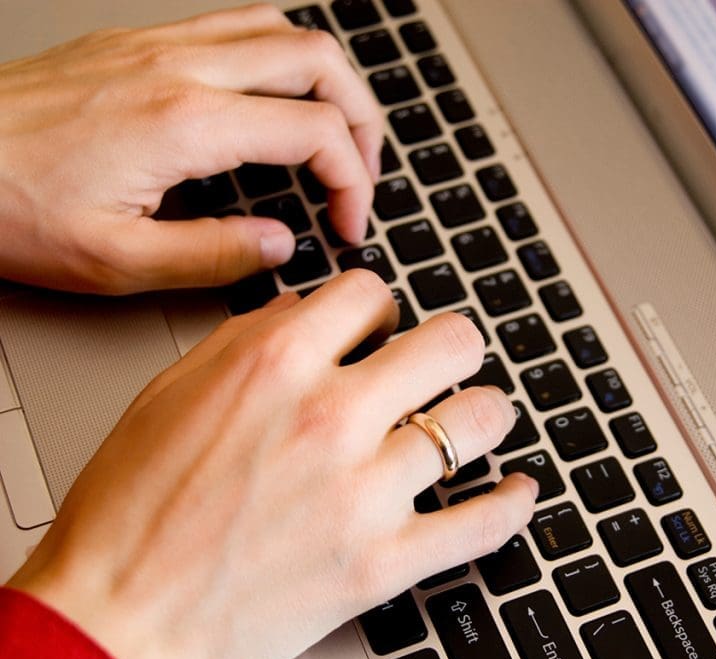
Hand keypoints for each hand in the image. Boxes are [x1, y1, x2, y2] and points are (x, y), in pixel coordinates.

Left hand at [0, 4, 382, 293]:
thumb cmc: (7, 205)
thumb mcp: (115, 260)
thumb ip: (215, 254)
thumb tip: (281, 245)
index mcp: (184, 123)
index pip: (316, 130)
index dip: (353, 180)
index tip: (346, 221)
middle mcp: (179, 68)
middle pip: (318, 60)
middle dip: (362, 119)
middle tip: (361, 171)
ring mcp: (157, 44)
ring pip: (282, 28)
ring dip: (325, 80)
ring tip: (330, 131)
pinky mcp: (136, 42)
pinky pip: (235, 23)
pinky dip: (277, 56)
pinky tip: (269, 96)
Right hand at [6, 270, 537, 658]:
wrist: (117, 622)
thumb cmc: (130, 514)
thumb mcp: (170, 394)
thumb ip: (249, 340)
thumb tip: (310, 309)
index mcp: (276, 366)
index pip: (372, 293)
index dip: (381, 305)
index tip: (382, 326)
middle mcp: (331, 418)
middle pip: (450, 342)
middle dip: (452, 345)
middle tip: (447, 362)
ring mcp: (365, 493)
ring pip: (478, 420)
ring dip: (485, 414)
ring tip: (480, 417)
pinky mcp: (383, 564)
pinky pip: (481, 524)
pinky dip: (512, 504)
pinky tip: (519, 490)